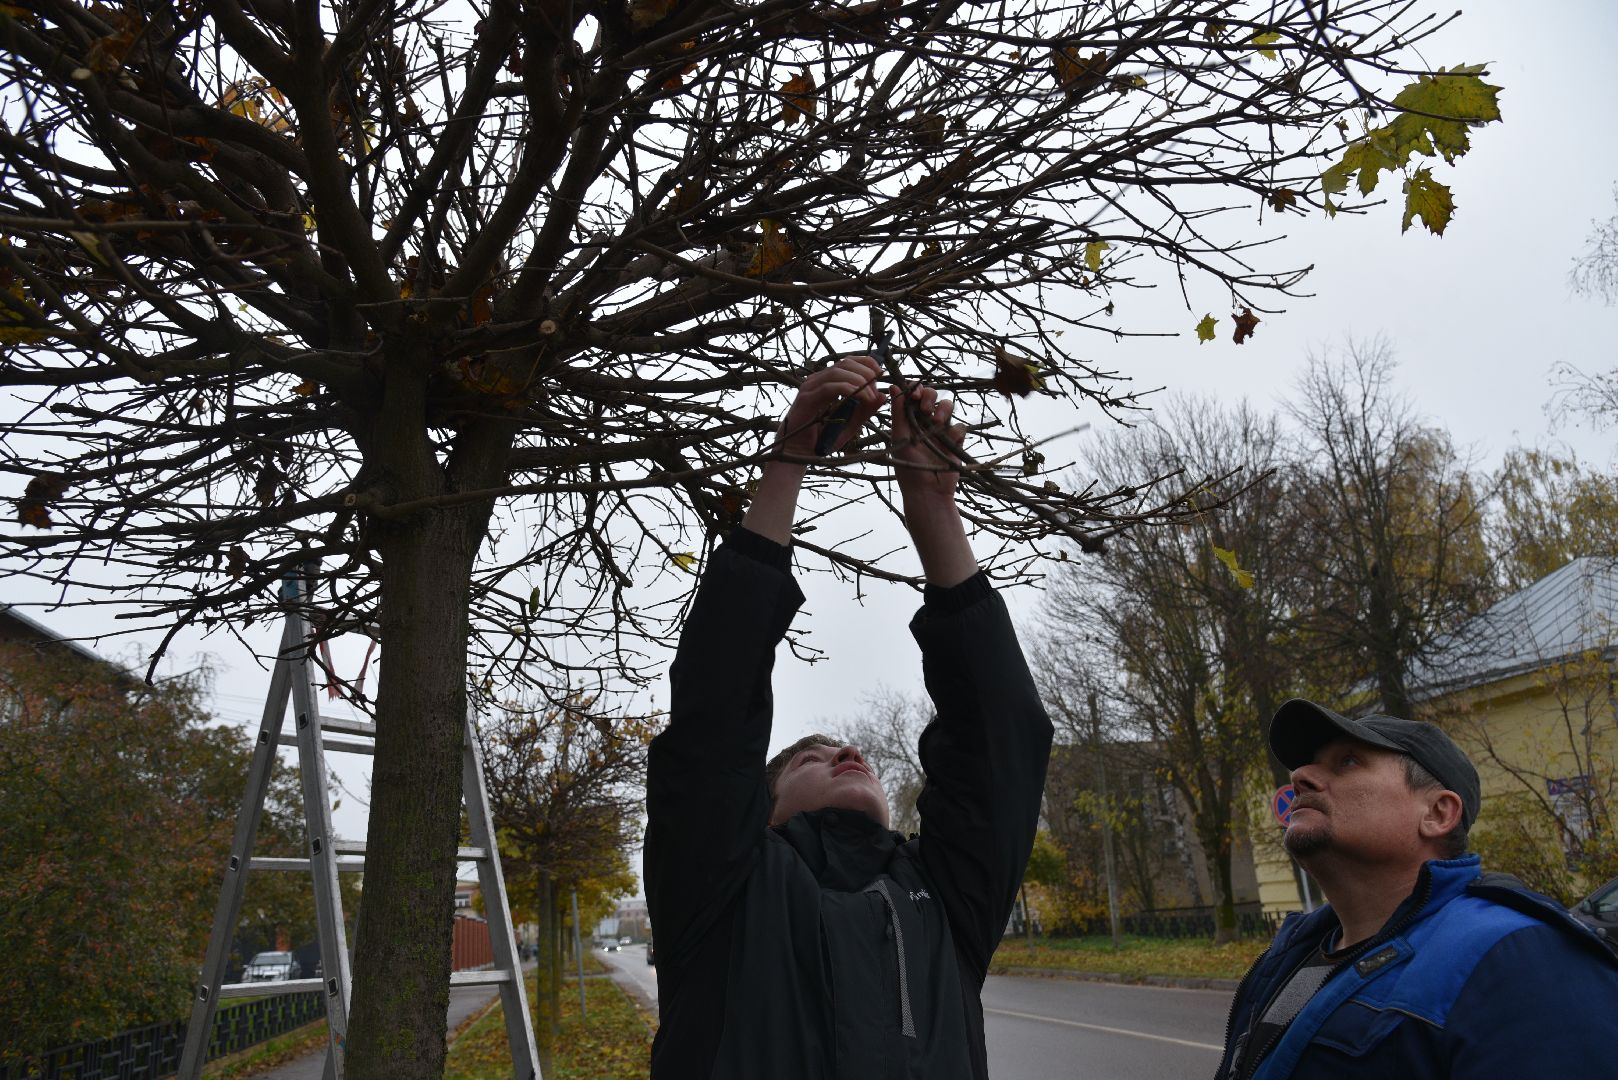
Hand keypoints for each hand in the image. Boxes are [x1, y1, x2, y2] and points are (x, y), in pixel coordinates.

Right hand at [775, 355, 883, 457]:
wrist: (798, 454)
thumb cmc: (821, 439)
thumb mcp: (850, 424)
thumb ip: (866, 411)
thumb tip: (883, 396)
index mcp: (825, 382)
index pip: (848, 361)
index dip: (866, 362)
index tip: (880, 373)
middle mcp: (816, 381)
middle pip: (845, 363)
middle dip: (866, 373)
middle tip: (876, 389)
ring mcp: (810, 388)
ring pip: (838, 372)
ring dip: (859, 381)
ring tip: (871, 396)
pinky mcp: (806, 399)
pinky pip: (830, 387)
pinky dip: (848, 389)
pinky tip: (860, 398)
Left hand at [890, 383, 964, 506]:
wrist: (927, 490)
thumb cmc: (908, 466)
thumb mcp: (899, 436)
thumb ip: (898, 411)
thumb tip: (893, 386)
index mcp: (910, 419)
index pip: (914, 395)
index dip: (916, 389)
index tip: (913, 394)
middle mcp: (925, 422)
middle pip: (933, 395)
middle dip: (930, 396)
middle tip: (924, 409)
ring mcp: (941, 431)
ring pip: (948, 406)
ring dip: (943, 409)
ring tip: (936, 422)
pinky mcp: (956, 441)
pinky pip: (960, 427)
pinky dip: (954, 432)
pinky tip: (947, 442)